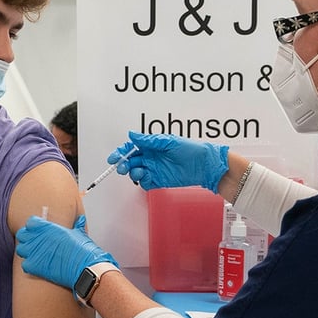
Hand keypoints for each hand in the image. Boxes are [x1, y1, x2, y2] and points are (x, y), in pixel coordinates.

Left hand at [16, 215, 117, 289]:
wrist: (84, 268)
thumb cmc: (83, 250)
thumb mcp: (79, 234)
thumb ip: (77, 226)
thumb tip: (80, 220)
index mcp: (48, 227)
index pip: (30, 222)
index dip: (34, 227)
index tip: (38, 232)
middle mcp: (39, 237)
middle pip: (22, 235)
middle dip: (27, 239)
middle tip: (36, 244)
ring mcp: (34, 252)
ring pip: (21, 249)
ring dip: (27, 252)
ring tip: (37, 256)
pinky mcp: (34, 265)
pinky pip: (25, 264)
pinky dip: (30, 266)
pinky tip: (39, 267)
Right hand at [107, 131, 228, 192]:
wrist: (204, 165)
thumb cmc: (190, 149)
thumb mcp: (168, 141)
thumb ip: (148, 140)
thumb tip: (132, 134)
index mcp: (151, 146)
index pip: (131, 148)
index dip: (121, 152)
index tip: (114, 157)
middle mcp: (151, 157)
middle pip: (130, 161)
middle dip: (123, 164)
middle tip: (121, 167)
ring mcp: (154, 169)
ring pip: (136, 172)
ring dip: (133, 172)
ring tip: (138, 171)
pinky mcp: (159, 180)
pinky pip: (145, 182)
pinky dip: (143, 181)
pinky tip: (146, 177)